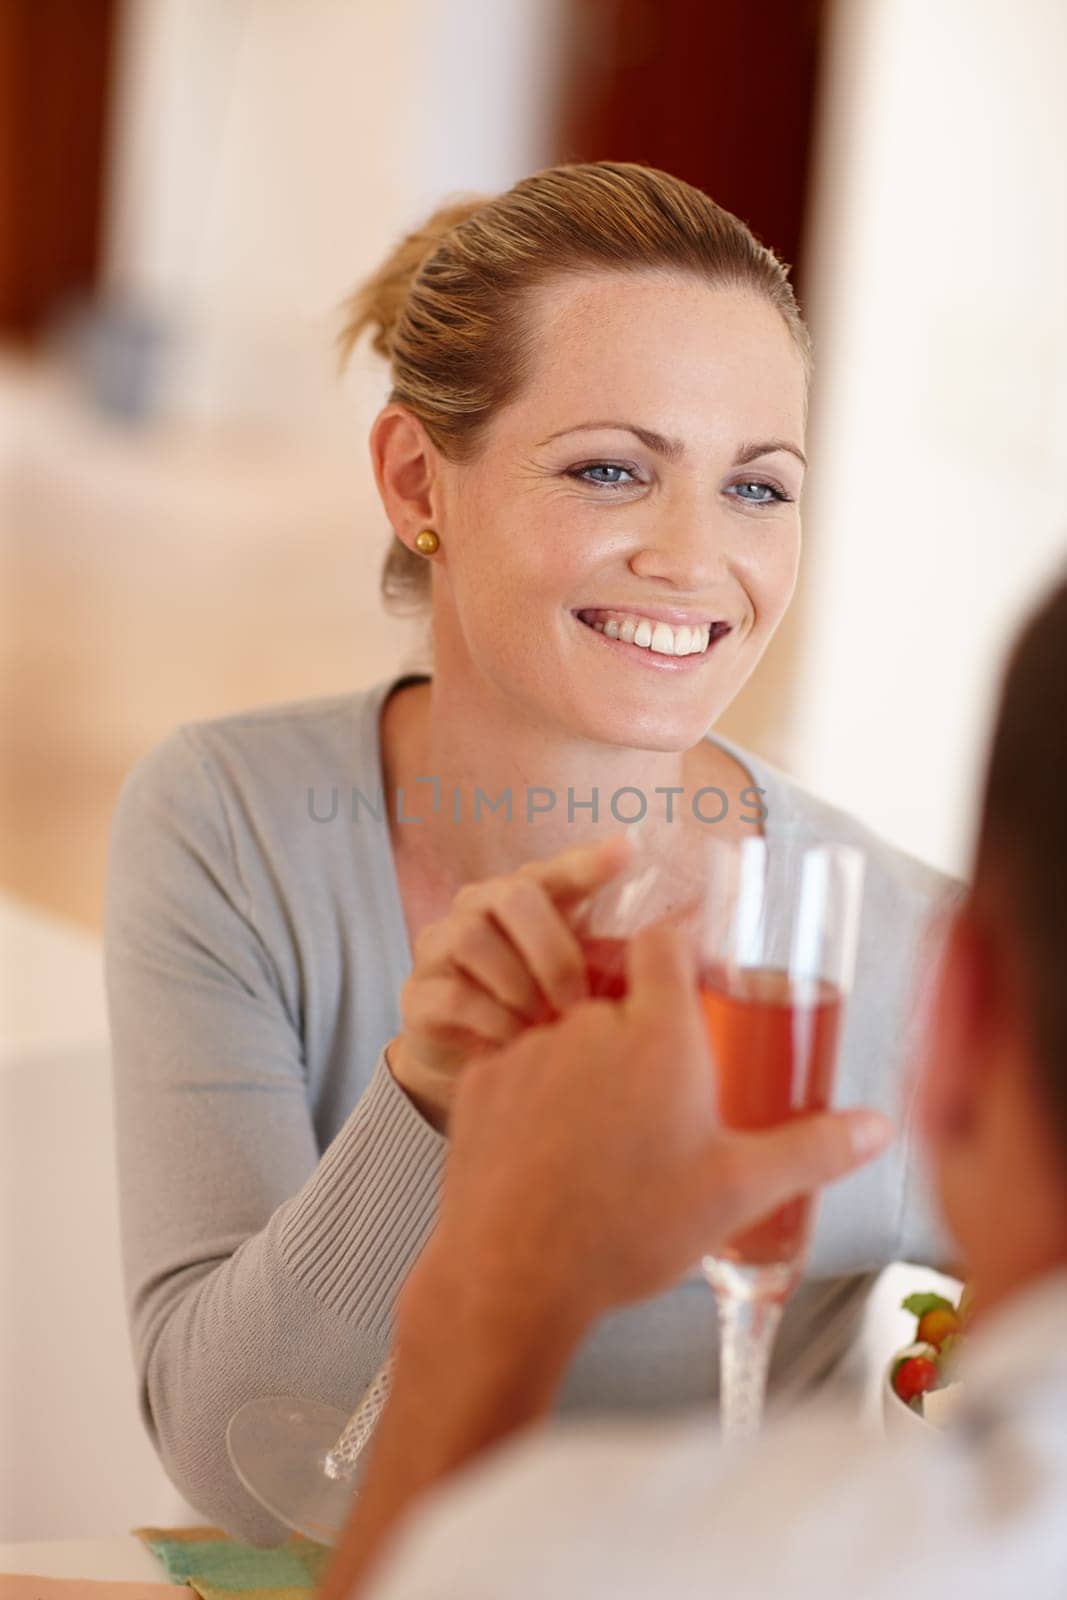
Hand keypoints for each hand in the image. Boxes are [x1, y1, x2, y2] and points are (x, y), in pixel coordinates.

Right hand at [387, 832, 633, 1128]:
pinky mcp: (417, 992)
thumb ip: (613, 960)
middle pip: (512, 893)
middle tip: (575, 999)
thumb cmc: (535, 1010)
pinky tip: (514, 1041)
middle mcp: (477, 907)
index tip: (626, 853)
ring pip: (474, 937)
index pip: (556, 869)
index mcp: (525, 898)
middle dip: (553, 949)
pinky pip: (453, 993)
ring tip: (541, 1023)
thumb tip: (678, 949)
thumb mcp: (577, 982)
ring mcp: (440, 945)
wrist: (469, 1064)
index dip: (588, 862)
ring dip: (519, 986)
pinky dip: (492, 1021)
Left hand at [414, 920, 892, 1326]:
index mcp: (658, 1032)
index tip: (697, 976)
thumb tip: (877, 1128)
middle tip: (662, 1104)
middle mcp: (587, 1022)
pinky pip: (516, 1070)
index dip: (682, 949)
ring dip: (587, 1072)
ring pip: (567, 1038)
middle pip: (619, 998)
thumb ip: (812, 1148)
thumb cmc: (627, 1231)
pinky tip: (551, 1156)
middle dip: (641, 1039)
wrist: (511, 1276)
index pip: (665, 942)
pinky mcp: (478, 1081)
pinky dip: (535, 1100)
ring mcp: (526, 1048)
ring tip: (604, 1146)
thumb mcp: (738, 1191)